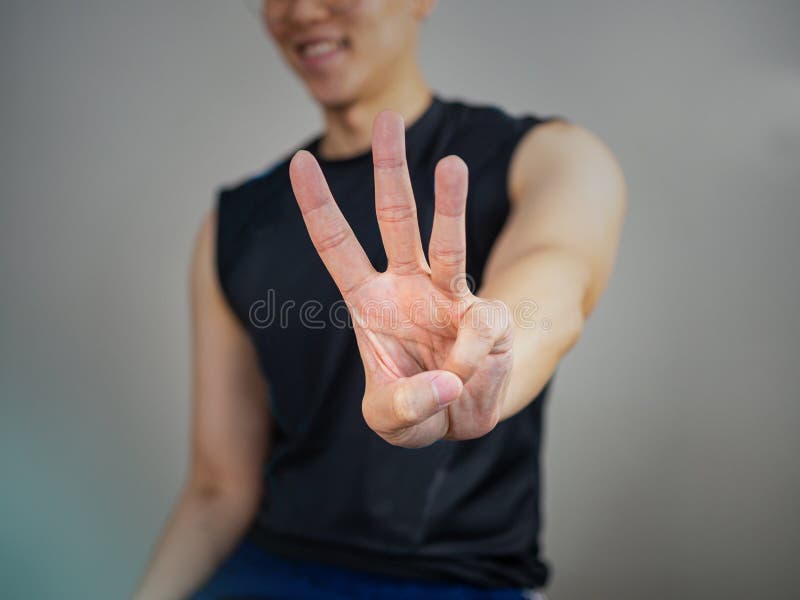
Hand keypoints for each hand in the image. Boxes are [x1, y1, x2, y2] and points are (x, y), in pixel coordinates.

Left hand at [288, 111, 512, 447]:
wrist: (459, 416)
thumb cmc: (413, 409)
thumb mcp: (391, 422)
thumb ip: (405, 408)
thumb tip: (447, 379)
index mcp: (367, 300)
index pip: (337, 245)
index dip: (319, 205)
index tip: (300, 161)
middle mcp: (407, 285)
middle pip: (394, 218)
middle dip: (389, 170)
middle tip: (388, 120)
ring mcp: (448, 295)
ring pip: (448, 241)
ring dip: (448, 203)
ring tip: (451, 164)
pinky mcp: (485, 315)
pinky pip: (483, 327)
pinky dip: (474, 359)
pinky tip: (467, 381)